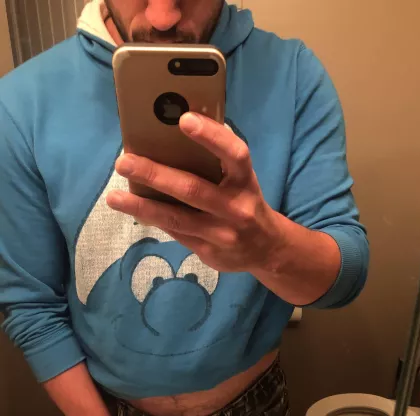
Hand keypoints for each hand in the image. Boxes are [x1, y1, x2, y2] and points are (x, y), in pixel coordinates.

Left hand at [107, 112, 282, 272]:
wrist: (267, 248)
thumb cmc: (244, 201)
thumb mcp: (240, 180)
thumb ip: (216, 163)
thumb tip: (168, 140)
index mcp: (245, 180)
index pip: (234, 154)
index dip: (211, 136)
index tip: (184, 119)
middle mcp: (236, 207)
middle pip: (193, 189)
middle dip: (155, 175)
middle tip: (124, 162)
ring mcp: (222, 233)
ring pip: (177, 218)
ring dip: (142, 206)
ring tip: (113, 198)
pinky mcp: (208, 252)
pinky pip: (175, 233)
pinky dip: (153, 219)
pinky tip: (132, 209)